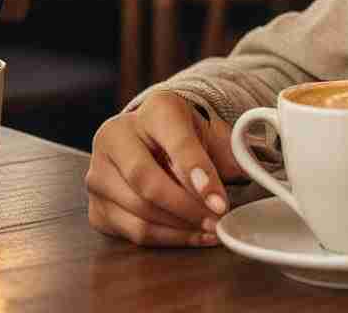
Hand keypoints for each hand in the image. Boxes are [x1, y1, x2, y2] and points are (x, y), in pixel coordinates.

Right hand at [86, 92, 244, 247]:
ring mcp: (98, 173)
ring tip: (209, 229)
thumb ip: (227, 149)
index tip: (220, 201)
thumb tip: (252, 169)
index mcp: (154, 110)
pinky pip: (131, 231)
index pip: (175, 142)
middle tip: (217, 219)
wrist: (153, 137)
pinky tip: (191, 235)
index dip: (198, 172)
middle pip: (148, 182)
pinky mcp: (95, 206)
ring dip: (179, 227)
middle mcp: (116, 136)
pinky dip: (165, 238)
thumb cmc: (186, 135)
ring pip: (138, 211)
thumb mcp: (208, 130)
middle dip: (188, 207)